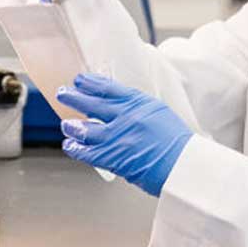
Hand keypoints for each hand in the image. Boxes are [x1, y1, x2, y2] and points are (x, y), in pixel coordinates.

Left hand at [58, 73, 192, 196]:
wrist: (185, 166)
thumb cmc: (177, 144)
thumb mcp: (159, 114)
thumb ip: (138, 109)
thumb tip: (117, 108)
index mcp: (140, 103)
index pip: (108, 88)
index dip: (90, 83)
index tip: (80, 80)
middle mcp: (126, 116)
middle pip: (92, 104)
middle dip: (74, 98)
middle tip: (63, 93)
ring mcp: (117, 136)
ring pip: (85, 128)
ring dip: (72, 126)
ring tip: (66, 125)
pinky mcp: (113, 157)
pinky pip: (86, 151)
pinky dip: (75, 148)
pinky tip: (70, 145)